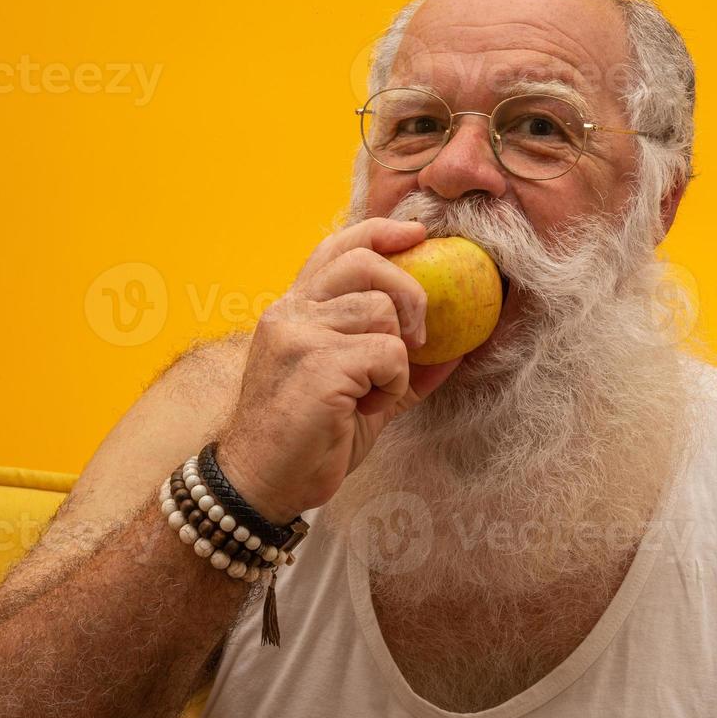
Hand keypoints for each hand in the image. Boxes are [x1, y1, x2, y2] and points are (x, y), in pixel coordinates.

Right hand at [216, 217, 461, 522]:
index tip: (417, 235)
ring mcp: (301, 335)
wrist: (262, 484)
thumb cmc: (306, 440)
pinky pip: (388, 354)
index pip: (335, 248)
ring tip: (375, 392)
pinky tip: (367, 409)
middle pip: (365, 262)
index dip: (380, 233)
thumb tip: (454, 350)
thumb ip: (395, 364)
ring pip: (382, 312)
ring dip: (397, 358)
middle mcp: (291, 313)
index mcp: (293, 311)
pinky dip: (393, 385)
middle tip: (417, 336)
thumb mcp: (357, 393)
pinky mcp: (318, 364)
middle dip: (409, 291)